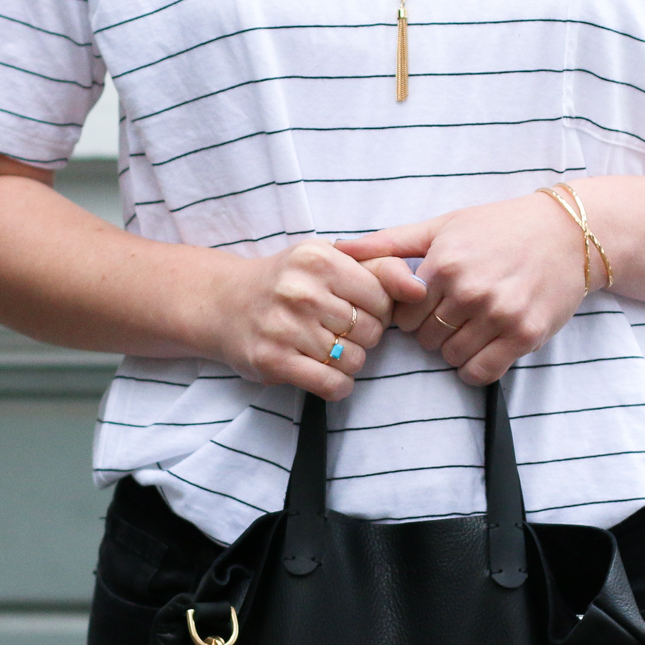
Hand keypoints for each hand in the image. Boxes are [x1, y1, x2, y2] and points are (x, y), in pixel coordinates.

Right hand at [202, 241, 425, 400]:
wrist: (225, 302)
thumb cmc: (287, 281)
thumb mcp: (329, 259)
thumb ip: (379, 267)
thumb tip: (420, 288)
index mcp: (319, 259)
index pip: (383, 297)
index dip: (378, 310)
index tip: (358, 309)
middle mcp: (301, 290)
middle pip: (371, 331)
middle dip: (364, 337)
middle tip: (339, 330)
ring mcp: (285, 327)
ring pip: (355, 361)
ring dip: (348, 362)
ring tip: (326, 348)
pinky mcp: (273, 361)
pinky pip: (333, 385)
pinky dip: (337, 385)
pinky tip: (324, 372)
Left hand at [336, 194, 588, 384]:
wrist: (568, 233)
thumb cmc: (500, 226)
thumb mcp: (443, 226)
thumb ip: (389, 242)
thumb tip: (337, 249)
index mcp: (444, 265)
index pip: (402, 316)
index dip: (410, 314)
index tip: (427, 304)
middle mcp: (470, 291)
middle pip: (424, 340)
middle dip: (432, 331)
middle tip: (453, 313)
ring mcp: (499, 315)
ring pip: (451, 358)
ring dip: (455, 349)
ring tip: (471, 325)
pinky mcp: (526, 335)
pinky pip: (482, 372)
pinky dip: (476, 367)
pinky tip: (484, 346)